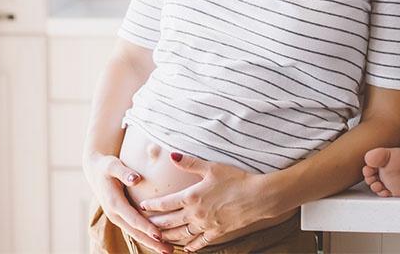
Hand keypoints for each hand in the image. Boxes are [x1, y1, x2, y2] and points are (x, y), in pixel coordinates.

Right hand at [83, 152, 171, 252]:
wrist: (94, 170)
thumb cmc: (106, 166)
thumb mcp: (113, 165)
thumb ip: (124, 173)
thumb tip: (136, 179)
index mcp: (114, 203)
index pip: (133, 219)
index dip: (146, 228)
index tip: (159, 235)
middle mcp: (115, 214)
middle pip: (135, 232)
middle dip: (152, 242)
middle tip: (168, 250)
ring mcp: (118, 217)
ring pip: (135, 233)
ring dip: (150, 242)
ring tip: (167, 250)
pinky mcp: (121, 216)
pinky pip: (135, 229)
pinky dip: (146, 236)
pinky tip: (159, 240)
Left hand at [140, 153, 275, 251]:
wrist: (257, 197)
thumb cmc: (236, 179)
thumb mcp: (211, 168)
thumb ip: (190, 163)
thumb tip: (172, 155)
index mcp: (191, 197)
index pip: (165, 203)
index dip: (152, 206)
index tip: (142, 206)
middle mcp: (195, 214)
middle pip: (169, 222)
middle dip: (155, 223)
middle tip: (144, 224)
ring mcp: (206, 225)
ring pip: (181, 234)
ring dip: (168, 236)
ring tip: (158, 237)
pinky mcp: (217, 232)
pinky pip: (200, 242)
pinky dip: (191, 246)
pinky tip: (185, 249)